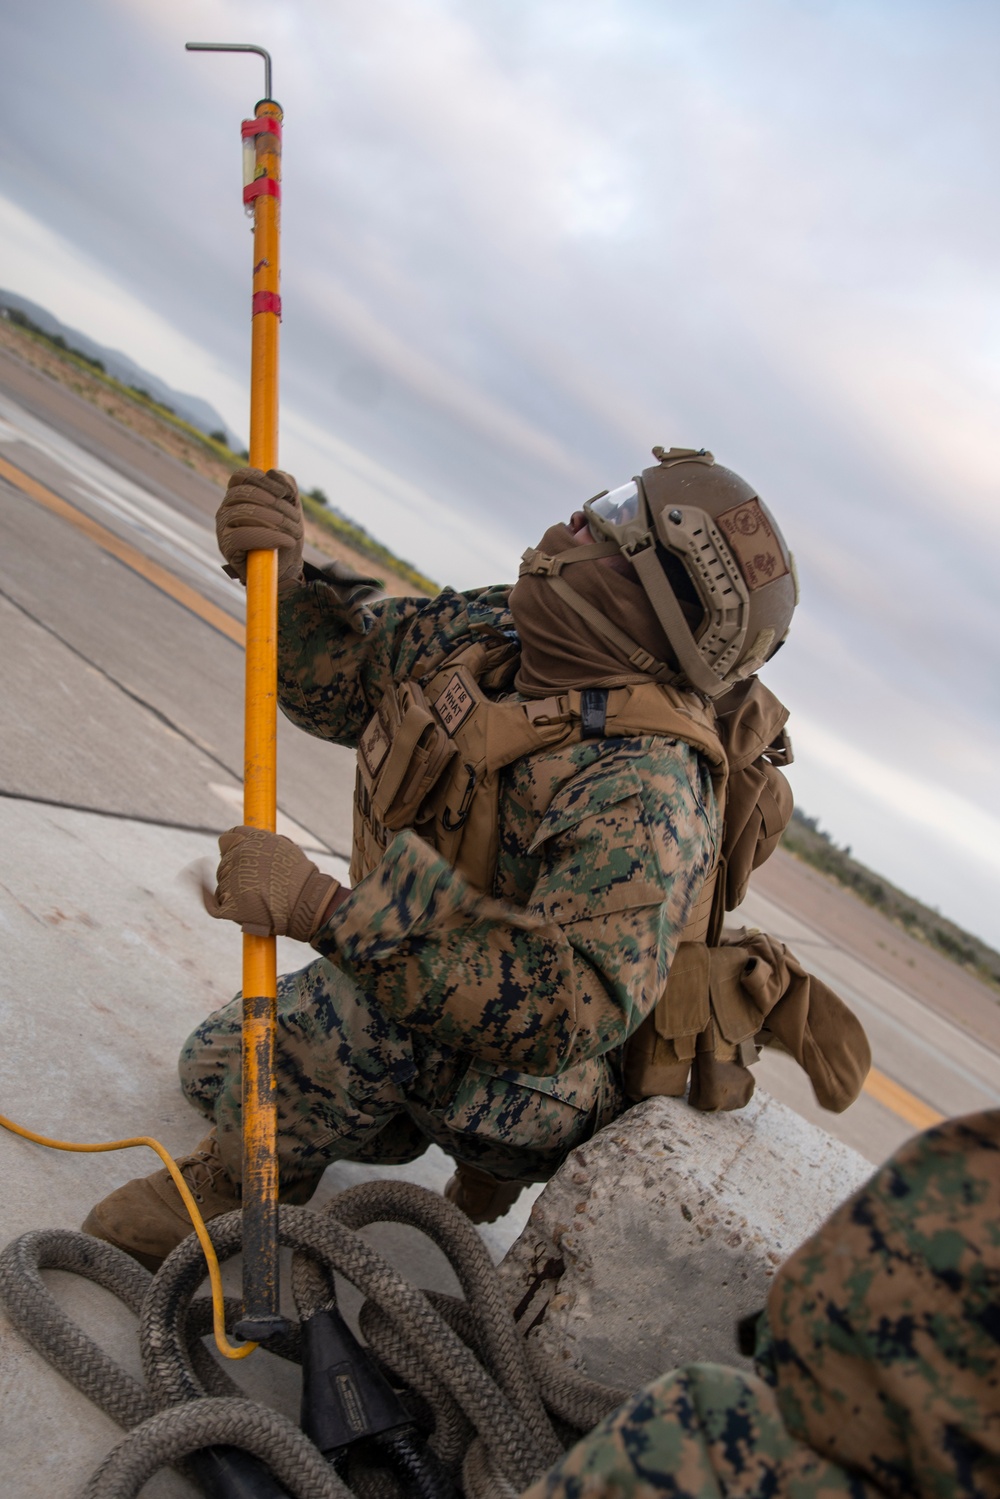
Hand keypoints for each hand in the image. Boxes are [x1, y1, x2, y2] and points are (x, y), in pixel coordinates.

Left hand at [203, 826, 340, 940]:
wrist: (308, 905)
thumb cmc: (301, 878)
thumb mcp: (285, 847)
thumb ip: (261, 841)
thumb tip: (238, 838)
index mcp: (252, 840)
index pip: (229, 839)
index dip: (233, 848)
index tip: (237, 856)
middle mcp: (238, 856)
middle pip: (224, 862)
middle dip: (233, 870)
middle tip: (255, 884)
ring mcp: (231, 880)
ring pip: (221, 883)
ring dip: (231, 889)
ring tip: (256, 898)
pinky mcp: (228, 904)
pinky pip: (212, 902)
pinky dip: (208, 898)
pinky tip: (204, 892)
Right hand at [216, 468, 303, 590]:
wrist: (286, 567)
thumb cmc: (286, 534)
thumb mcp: (291, 506)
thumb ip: (286, 485)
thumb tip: (272, 472)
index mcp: (238, 496)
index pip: (241, 476)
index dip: (262, 480)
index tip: (284, 494)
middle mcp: (226, 509)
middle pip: (244, 493)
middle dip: (275, 505)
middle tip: (295, 519)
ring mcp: (222, 527)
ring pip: (243, 513)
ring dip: (275, 521)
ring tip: (294, 532)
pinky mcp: (226, 547)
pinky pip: (242, 536)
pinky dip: (269, 537)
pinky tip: (286, 542)